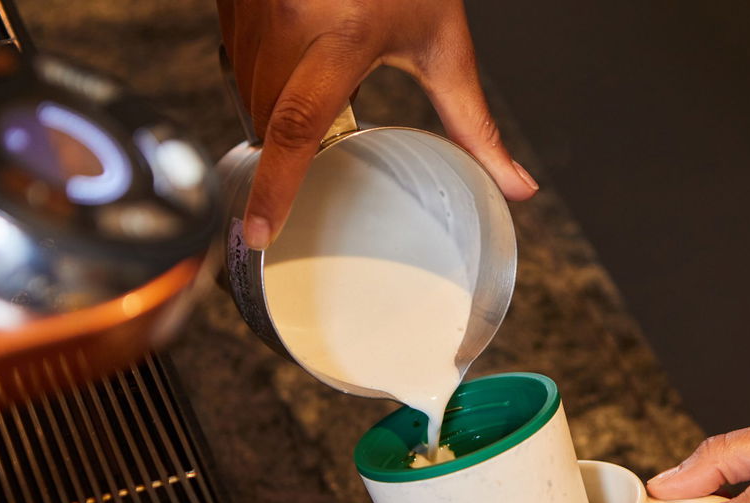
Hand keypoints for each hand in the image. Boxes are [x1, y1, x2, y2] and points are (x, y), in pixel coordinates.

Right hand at [216, 0, 539, 248]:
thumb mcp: (443, 45)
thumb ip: (475, 123)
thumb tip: (517, 187)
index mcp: (342, 37)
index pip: (299, 126)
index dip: (276, 188)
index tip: (257, 233)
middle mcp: (289, 22)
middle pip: (270, 121)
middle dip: (288, 153)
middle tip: (320, 149)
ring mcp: (253, 13)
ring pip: (249, 98)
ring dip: (277, 118)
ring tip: (317, 95)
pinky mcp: (232, 6)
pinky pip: (238, 69)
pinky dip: (266, 86)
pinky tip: (298, 70)